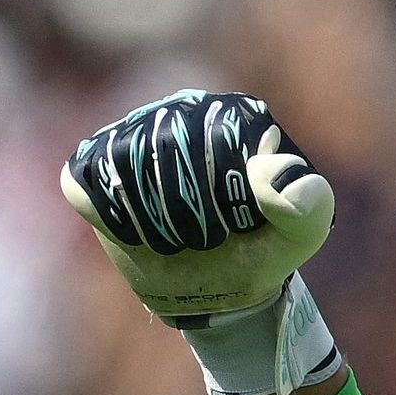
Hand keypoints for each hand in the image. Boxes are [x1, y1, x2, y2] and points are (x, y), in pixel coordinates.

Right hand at [64, 88, 333, 324]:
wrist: (216, 285)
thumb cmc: (260, 250)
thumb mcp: (299, 236)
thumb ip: (308, 205)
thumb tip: (270, 175)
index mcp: (235, 115)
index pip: (216, 142)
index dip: (223, 198)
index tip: (238, 228)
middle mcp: (182, 109)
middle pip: (166, 150)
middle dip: (187, 213)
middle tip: (205, 241)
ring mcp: (135, 131)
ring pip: (124, 166)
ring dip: (152, 221)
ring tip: (177, 240)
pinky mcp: (98, 162)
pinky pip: (88, 182)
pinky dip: (114, 219)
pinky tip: (137, 232)